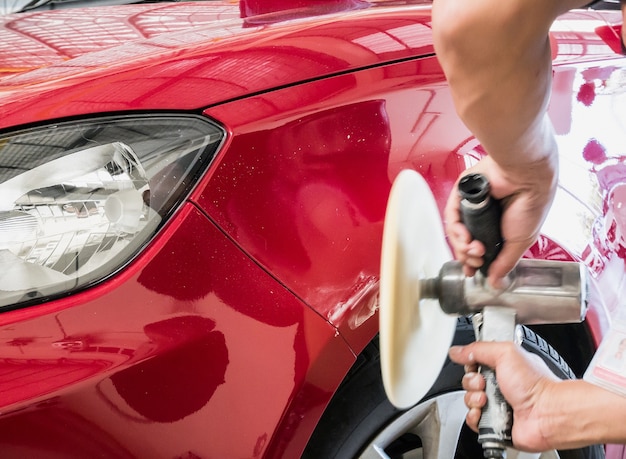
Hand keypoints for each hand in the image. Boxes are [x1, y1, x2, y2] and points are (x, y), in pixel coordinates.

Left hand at [444, 152, 556, 287]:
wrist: (527, 179)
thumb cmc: (531, 205)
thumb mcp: (520, 242)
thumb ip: (505, 262)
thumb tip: (496, 283)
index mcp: (498, 227)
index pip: (478, 248)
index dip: (472, 262)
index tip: (472, 271)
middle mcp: (482, 217)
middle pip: (463, 243)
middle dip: (468, 256)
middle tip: (477, 258)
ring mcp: (471, 206)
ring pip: (456, 231)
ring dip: (462, 245)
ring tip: (473, 248)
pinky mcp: (462, 194)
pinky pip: (452, 216)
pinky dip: (456, 229)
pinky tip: (465, 237)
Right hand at [449, 341, 559, 451]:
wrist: (547, 414)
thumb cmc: (535, 384)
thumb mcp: (505, 352)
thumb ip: (478, 348)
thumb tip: (457, 351)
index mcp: (503, 367)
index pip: (474, 363)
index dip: (471, 365)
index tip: (476, 366)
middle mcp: (499, 386)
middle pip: (468, 382)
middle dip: (472, 383)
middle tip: (484, 384)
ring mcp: (497, 405)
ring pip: (469, 401)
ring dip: (474, 400)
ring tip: (487, 400)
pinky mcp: (495, 424)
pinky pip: (473, 421)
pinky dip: (475, 417)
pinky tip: (485, 413)